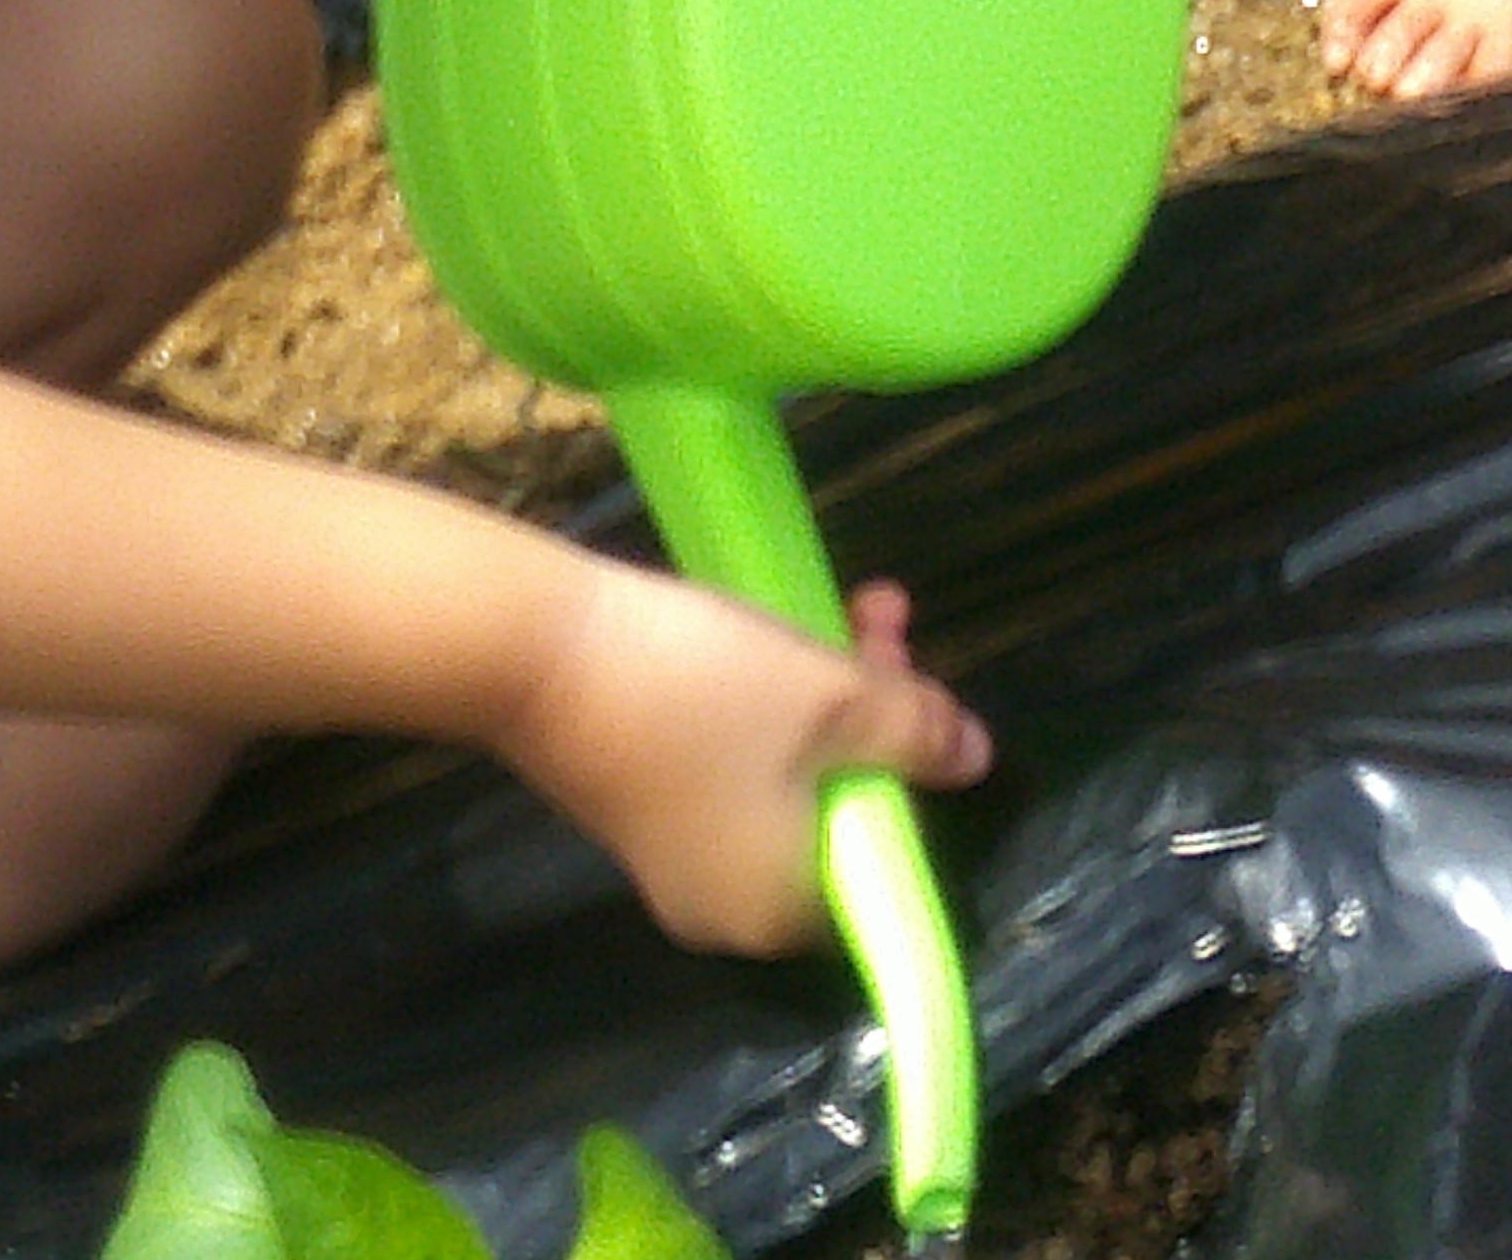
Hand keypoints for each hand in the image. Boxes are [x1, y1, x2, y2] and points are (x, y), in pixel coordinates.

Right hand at [503, 566, 988, 955]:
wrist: (534, 652)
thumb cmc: (702, 688)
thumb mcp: (832, 698)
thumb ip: (916, 733)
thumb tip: (977, 760)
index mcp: (779, 909)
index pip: (885, 862)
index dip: (916, 773)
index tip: (923, 687)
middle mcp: (725, 908)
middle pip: (839, 810)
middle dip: (875, 709)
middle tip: (883, 621)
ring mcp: (675, 860)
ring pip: (789, 777)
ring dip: (828, 693)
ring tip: (854, 602)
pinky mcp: (640, 809)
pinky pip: (732, 771)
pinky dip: (769, 710)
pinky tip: (783, 633)